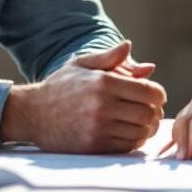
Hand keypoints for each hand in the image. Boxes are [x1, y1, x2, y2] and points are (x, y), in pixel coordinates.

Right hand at [0, 40, 166, 152]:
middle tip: (151, 112)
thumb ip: (108, 57)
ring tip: (141, 123)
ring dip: (146, 128)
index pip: (149, 92)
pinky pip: (127, 146)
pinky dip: (133, 140)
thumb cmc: (59, 87)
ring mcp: (98, 127)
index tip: (155, 96)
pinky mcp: (94, 145)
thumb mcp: (81, 64)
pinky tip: (128, 133)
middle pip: (149, 113)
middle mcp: (103, 105)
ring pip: (141, 132)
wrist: (32, 114)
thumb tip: (129, 46)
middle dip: (154, 113)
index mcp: (103, 83)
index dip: (159, 95)